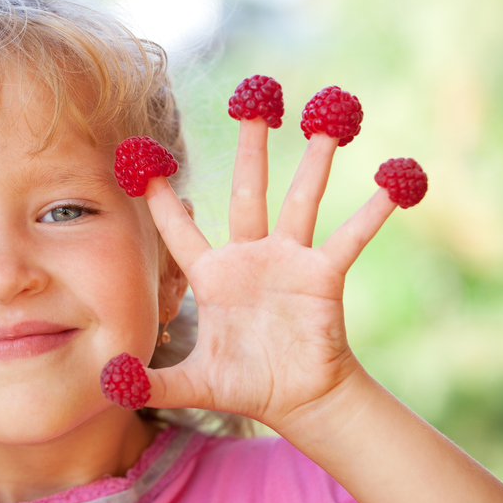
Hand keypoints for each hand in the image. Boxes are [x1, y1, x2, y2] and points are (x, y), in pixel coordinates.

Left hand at [143, 119, 396, 433]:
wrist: (296, 400)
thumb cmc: (244, 385)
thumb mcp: (192, 385)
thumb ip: (149, 384)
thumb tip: (107, 385)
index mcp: (212, 276)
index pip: (179, 230)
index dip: (161, 199)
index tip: (143, 159)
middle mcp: (249, 257)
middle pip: (247, 192)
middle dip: (249, 148)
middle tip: (252, 102)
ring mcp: (289, 261)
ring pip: (301, 200)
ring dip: (314, 160)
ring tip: (325, 116)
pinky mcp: (324, 275)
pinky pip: (351, 237)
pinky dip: (374, 211)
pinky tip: (394, 181)